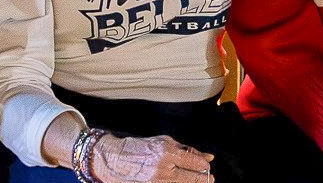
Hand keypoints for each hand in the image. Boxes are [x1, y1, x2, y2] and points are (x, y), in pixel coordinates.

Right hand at [91, 133, 213, 182]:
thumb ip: (188, 150)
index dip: (204, 166)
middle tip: (208, 178)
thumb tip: (208, 157)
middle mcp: (163, 170)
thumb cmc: (140, 148)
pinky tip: (176, 180)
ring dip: (190, 182)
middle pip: (192, 179)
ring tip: (193, 180)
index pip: (195, 163)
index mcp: (167, 153)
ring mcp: (156, 182)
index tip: (207, 166)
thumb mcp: (165, 142)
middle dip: (202, 179)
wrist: (114, 159)